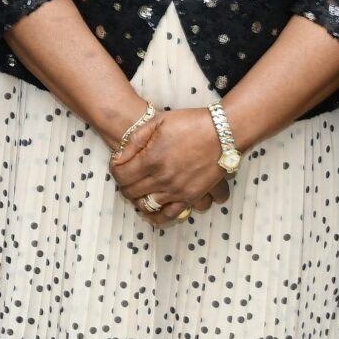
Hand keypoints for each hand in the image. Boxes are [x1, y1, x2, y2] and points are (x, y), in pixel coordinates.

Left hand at [110, 108, 229, 222]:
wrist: (223, 132)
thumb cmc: (189, 123)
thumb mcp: (156, 122)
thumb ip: (134, 141)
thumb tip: (119, 157)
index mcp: (151, 159)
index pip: (121, 175)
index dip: (115, 170)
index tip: (118, 164)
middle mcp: (162, 179)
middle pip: (131, 192)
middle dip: (124, 185)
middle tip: (127, 176)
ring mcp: (177, 191)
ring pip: (147, 205)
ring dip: (138, 199)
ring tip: (138, 190)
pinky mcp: (191, 197)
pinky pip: (170, 215)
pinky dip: (157, 216)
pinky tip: (151, 212)